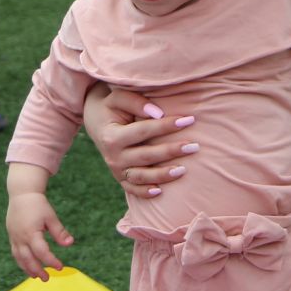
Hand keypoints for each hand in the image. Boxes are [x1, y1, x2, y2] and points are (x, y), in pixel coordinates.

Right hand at [7, 192, 73, 280]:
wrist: (21, 194)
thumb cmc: (38, 205)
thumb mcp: (51, 217)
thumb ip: (59, 232)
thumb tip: (70, 244)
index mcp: (31, 232)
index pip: (42, 252)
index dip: (51, 261)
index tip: (60, 267)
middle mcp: (20, 237)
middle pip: (28, 259)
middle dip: (37, 270)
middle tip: (47, 279)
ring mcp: (14, 237)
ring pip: (19, 258)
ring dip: (27, 269)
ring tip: (36, 277)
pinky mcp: (11, 236)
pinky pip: (15, 253)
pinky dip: (21, 261)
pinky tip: (28, 266)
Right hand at [82, 86, 196, 197]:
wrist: (95, 122)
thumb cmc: (112, 107)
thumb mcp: (117, 98)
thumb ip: (136, 102)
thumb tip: (159, 113)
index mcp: (112, 136)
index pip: (143, 131)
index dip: (166, 126)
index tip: (188, 120)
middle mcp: (113, 156)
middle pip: (146, 156)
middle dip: (171, 151)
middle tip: (194, 146)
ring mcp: (116, 170)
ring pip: (141, 177)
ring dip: (163, 175)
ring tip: (184, 170)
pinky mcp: (120, 178)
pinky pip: (133, 189)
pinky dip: (145, 192)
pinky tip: (161, 192)